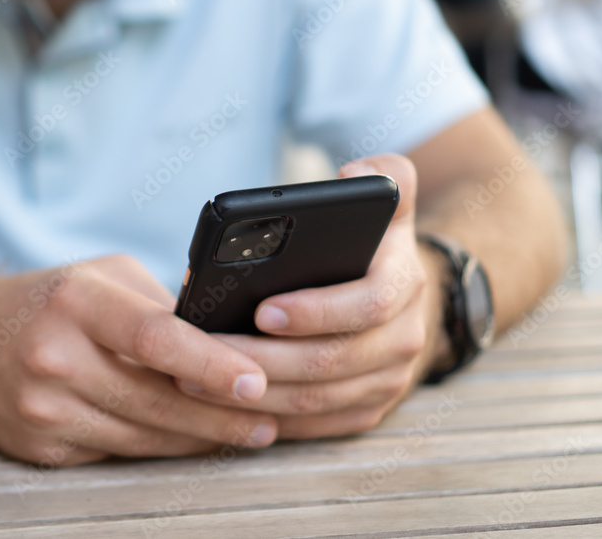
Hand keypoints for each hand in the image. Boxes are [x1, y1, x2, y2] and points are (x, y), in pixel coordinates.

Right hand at [0, 255, 278, 464]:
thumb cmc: (49, 301)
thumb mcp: (101, 276)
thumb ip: (160, 302)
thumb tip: (232, 334)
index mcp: (75, 301)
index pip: (153, 337)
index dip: (210, 363)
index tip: (257, 381)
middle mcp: (53, 356)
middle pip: (155, 400)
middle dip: (221, 415)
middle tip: (269, 417)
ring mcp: (42, 409)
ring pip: (142, 437)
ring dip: (199, 438)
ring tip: (247, 432)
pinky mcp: (40, 447)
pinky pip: (117, 455)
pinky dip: (159, 449)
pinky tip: (190, 440)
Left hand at [175, 155, 450, 438]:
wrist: (407, 299)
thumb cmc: (375, 248)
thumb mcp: (388, 206)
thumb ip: (384, 176)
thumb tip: (356, 174)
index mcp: (405, 285)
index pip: (367, 305)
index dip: (316, 311)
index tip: (262, 309)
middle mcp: (405, 339)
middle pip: (329, 362)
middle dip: (263, 359)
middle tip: (204, 351)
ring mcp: (388, 382)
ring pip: (315, 400)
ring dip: (253, 395)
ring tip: (194, 378)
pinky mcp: (365, 410)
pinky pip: (314, 426)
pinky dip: (268, 419)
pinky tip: (222, 406)